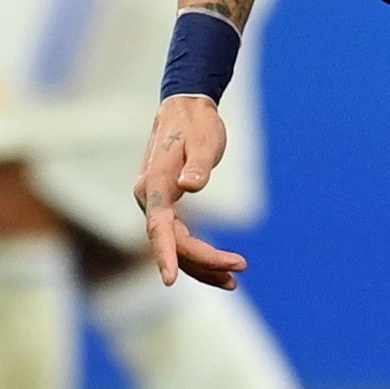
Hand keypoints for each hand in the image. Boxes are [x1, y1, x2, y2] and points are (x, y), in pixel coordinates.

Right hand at [135, 96, 248, 288]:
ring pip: (176, 245)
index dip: (165, 254)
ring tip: (233, 279)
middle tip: (240, 266)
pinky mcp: (167, 207)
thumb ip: (198, 165)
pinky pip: (180, 238)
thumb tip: (190, 186)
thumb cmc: (197, 124)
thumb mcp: (205, 141)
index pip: (158, 227)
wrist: (186, 109)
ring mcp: (156, 205)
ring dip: (202, 265)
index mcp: (154, 185)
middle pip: (172, 242)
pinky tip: (221, 267)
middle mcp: (149, 198)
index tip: (170, 280)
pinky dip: (199, 254)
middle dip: (203, 261)